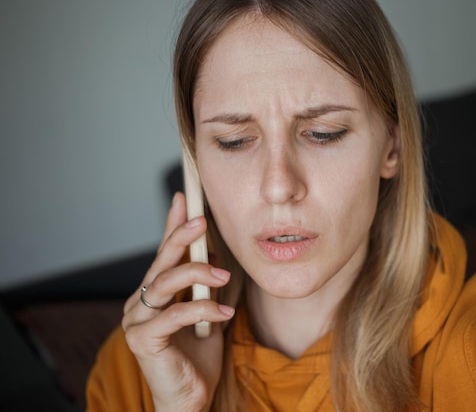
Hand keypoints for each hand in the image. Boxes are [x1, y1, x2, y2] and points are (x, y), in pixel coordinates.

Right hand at [122, 192, 233, 411]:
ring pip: (164, 283)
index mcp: (154, 294)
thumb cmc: (198, 357)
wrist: (191, 399)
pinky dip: (202, 309)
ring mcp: (136, 321)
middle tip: (201, 220)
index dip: (172, 225)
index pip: (163, 254)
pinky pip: (173, 315)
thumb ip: (204, 288)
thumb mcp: (207, 313)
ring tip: (223, 274)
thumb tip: (215, 258)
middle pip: (160, 262)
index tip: (184, 199)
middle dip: (181, 237)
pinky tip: (224, 310)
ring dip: (196, 273)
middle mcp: (139, 303)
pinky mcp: (141, 339)